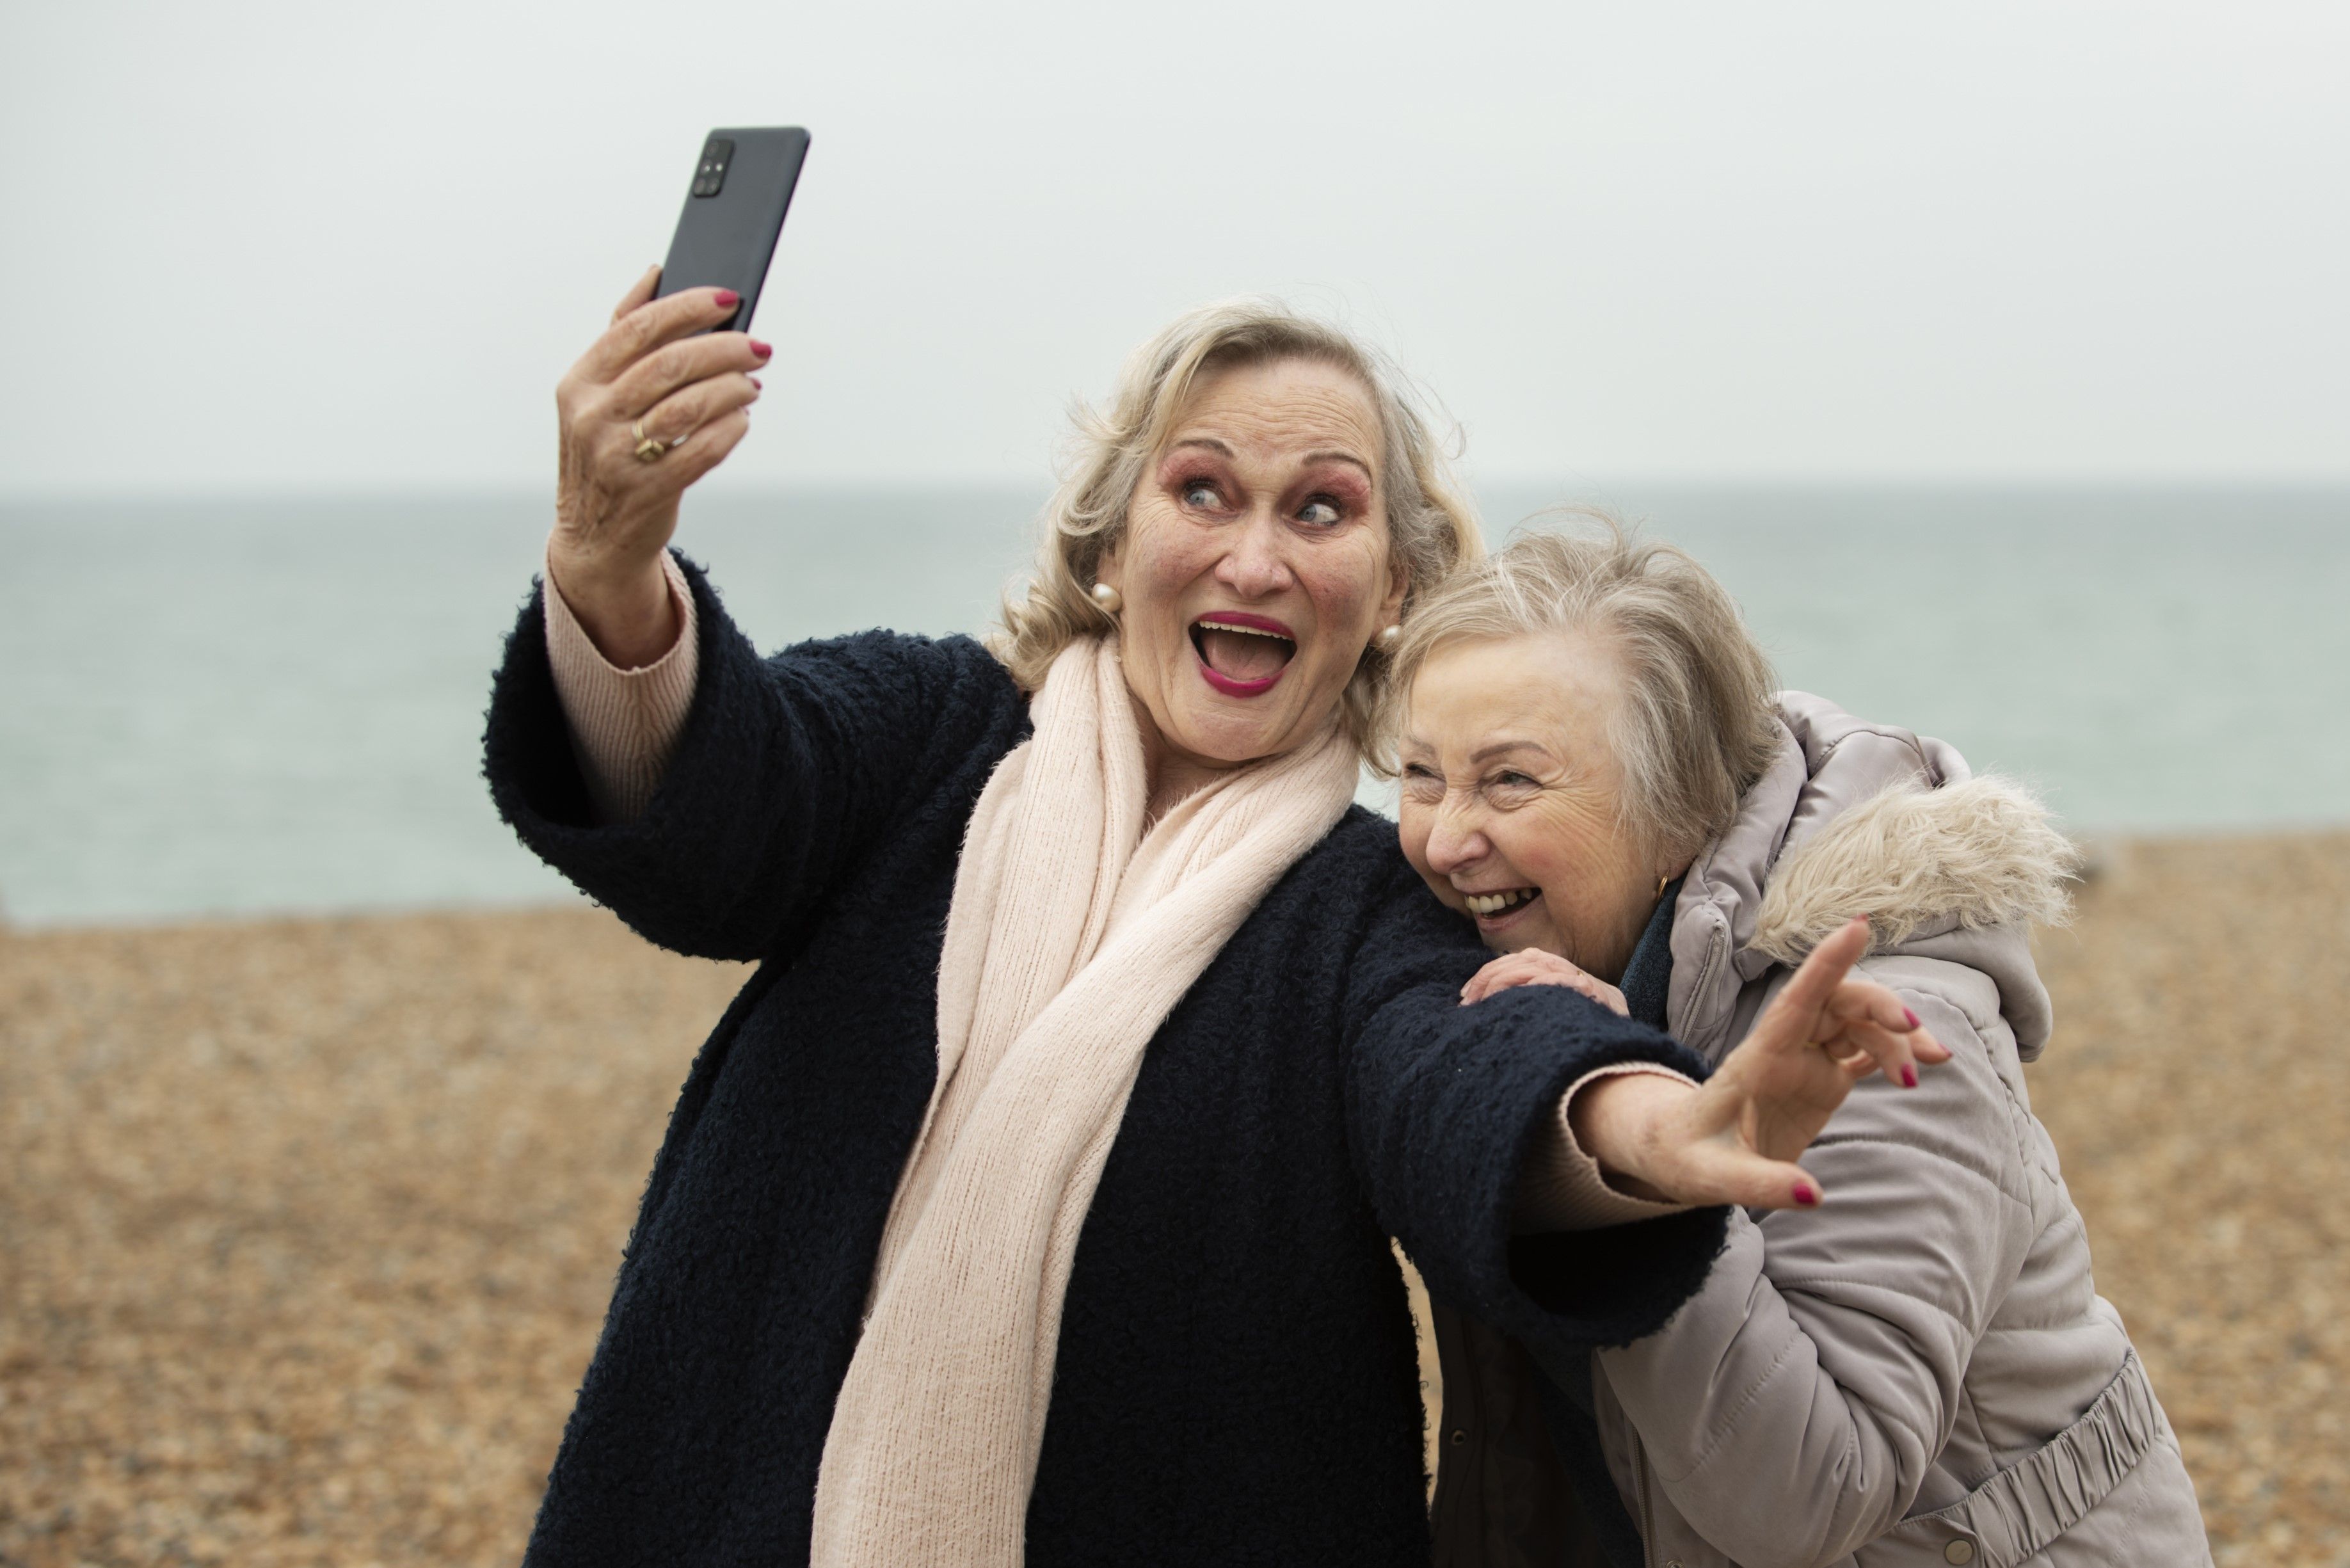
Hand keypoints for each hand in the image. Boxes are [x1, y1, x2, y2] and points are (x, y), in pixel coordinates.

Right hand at [549, 267, 769, 664]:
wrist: (593, 537)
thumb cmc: (606, 450)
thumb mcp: (596, 394)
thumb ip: (623, 334)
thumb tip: (655, 272)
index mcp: (579, 382)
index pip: (636, 328)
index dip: (687, 307)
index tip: (730, 300)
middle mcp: (592, 416)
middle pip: (669, 364)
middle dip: (723, 349)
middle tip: (758, 348)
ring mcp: (617, 456)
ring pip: (688, 407)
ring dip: (731, 389)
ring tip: (752, 385)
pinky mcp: (647, 492)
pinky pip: (701, 451)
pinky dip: (729, 430)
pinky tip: (741, 420)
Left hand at [1461, 948, 1627, 1015]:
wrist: (1615, 1013)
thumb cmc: (1572, 1007)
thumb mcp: (1542, 995)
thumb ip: (1519, 992)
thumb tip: (1484, 1004)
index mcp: (1539, 961)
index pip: (1504, 963)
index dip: (1481, 978)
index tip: (1465, 998)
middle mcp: (1551, 962)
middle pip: (1511, 964)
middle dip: (1485, 983)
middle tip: (1468, 1005)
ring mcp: (1568, 973)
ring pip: (1528, 969)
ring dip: (1503, 984)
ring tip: (1485, 1003)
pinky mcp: (1586, 988)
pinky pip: (1555, 980)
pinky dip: (1536, 985)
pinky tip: (1521, 996)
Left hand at [1567, 918, 1950, 1209]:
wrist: (1680, 1156)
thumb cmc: (1688, 1158)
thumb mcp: (1714, 1179)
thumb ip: (1761, 1185)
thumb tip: (1814, 1197)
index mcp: (1756, 1058)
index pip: (1796, 1001)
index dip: (1826, 963)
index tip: (1859, 926)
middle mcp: (1784, 1049)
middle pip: (1838, 1005)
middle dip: (1881, 1008)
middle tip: (1914, 1035)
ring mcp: (1805, 1062)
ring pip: (1858, 1026)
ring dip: (1896, 1039)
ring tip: (1924, 1072)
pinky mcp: (1820, 1081)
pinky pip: (1863, 1052)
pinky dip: (1895, 1054)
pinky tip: (1925, 1064)